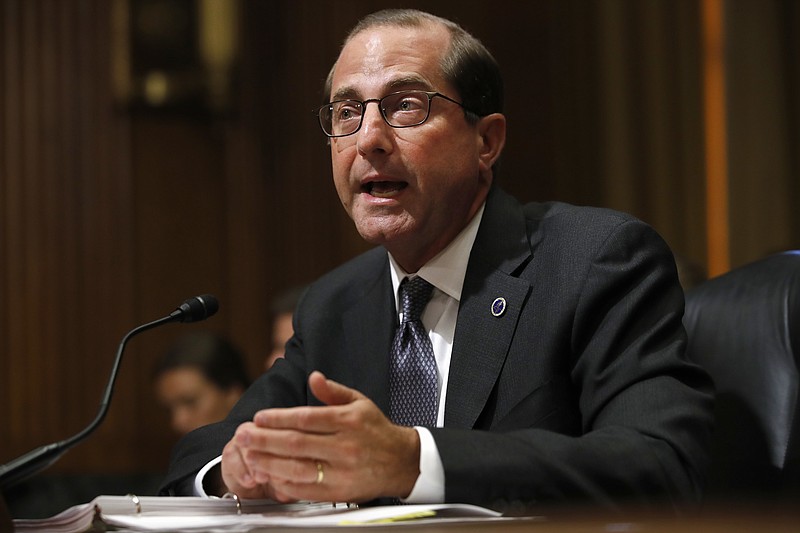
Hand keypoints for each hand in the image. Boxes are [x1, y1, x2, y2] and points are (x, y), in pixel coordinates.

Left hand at [221, 371, 420, 501]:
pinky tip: (269, 474)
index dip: (279, 418)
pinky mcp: (339, 491)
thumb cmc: (377, 430)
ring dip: (269, 462)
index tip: (258, 417)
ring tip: (249, 455)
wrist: (403, 462)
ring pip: (298, 468)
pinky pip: (306, 489)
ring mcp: (342, 471)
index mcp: (348, 421)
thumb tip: (313, 376)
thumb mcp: (360, 402)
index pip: (306, 418)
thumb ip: (333, 391)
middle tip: (243, 435)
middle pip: (297, 443)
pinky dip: (284, 483)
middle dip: (265, 439)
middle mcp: (345, 446)